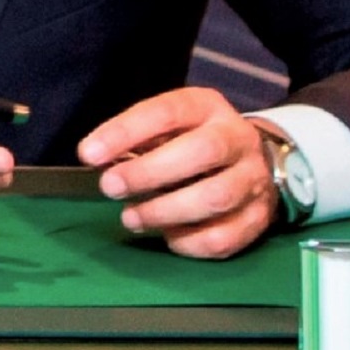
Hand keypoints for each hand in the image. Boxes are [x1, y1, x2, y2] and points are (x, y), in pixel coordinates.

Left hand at [77, 87, 276, 258]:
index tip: (89, 154)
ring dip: (165, 212)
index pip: (167, 112)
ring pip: (216, 197)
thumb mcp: (166, 125)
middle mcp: (237, 139)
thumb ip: (135, 138)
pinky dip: (190, 241)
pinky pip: (226, 237)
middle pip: (202, 152)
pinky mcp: (260, 217)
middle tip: (110, 187)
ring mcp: (254, 179)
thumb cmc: (192, 140)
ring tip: (131, 217)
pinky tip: (167, 236)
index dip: (125, 132)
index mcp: (206, 108)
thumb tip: (96, 158)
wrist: (255, 161)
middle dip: (148, 173)